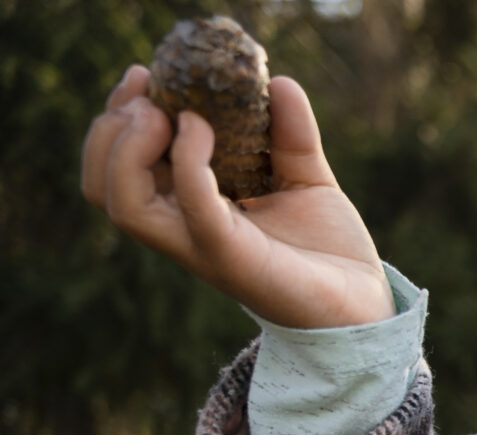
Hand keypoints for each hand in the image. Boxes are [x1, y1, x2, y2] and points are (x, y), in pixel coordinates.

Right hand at [82, 66, 393, 327]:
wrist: (364, 305)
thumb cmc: (329, 250)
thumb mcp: (306, 177)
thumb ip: (290, 131)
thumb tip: (278, 82)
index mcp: (187, 207)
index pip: (117, 166)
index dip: (116, 118)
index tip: (143, 77)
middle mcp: (183, 229)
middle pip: (103, 184)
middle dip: (111, 128)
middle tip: (147, 94)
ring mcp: (202, 246)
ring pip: (123, 203)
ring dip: (127, 148)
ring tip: (164, 114)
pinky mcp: (231, 257)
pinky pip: (192, 206)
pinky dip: (187, 161)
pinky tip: (202, 128)